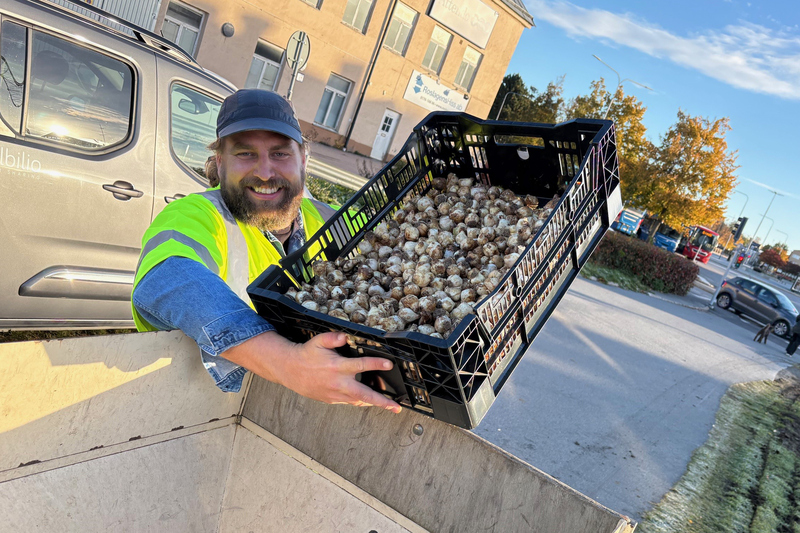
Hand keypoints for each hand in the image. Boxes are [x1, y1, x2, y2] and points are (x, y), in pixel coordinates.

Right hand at [224, 330, 401, 412]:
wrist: (290, 371)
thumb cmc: (306, 354)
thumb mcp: (318, 341)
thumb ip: (333, 338)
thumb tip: (345, 336)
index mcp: (338, 367)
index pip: (361, 365)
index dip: (376, 364)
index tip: (389, 365)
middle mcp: (338, 383)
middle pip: (365, 394)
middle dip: (382, 401)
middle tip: (396, 406)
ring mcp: (335, 394)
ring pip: (358, 401)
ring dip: (373, 402)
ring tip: (387, 403)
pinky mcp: (331, 400)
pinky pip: (349, 402)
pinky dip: (360, 401)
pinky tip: (367, 398)